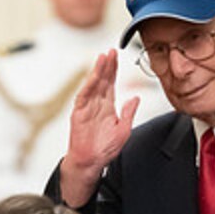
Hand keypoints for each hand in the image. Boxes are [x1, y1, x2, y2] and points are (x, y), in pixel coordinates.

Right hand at [60, 50, 139, 207]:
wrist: (91, 162)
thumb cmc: (105, 149)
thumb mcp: (124, 130)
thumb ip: (129, 113)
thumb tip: (135, 98)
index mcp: (107, 107)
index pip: (110, 83)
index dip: (114, 70)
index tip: (117, 56)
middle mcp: (97, 104)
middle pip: (102, 80)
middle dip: (107, 65)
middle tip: (111, 51)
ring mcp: (87, 107)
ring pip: (93, 85)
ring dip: (97, 71)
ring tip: (103, 58)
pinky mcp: (79, 113)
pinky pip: (84, 96)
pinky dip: (88, 85)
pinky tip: (93, 76)